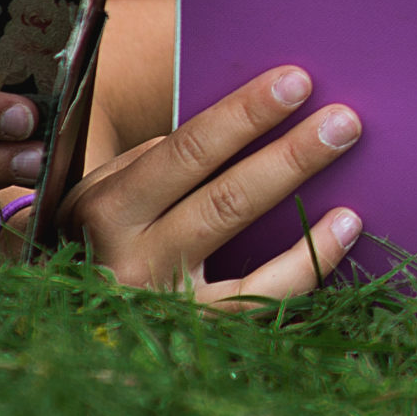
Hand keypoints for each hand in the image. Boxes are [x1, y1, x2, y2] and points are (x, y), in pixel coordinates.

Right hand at [54, 66, 364, 304]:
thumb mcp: (116, 192)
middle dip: (288, 154)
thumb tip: (255, 119)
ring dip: (300, 195)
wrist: (70, 324)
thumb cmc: (113, 236)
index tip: (295, 81)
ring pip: (241, 240)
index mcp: (107, 208)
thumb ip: (169, 159)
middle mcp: (129, 259)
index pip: (187, 152)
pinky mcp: (196, 334)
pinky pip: (262, 297)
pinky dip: (310, 261)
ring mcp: (163, 302)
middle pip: (223, 198)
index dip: (243, 115)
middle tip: (343, 119)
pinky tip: (346, 226)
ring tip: (346, 160)